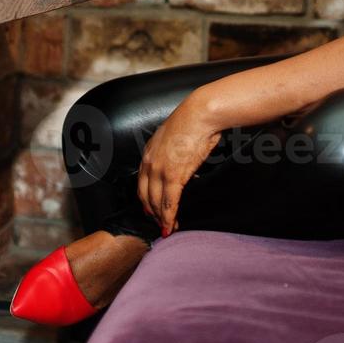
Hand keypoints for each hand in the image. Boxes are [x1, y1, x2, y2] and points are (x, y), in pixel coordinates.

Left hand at [138, 89, 224, 236]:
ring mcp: (160, 169)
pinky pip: (169, 202)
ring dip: (161, 218)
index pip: (142, 183)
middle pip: (145, 196)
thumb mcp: (175, 137)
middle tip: (160, 224)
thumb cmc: (194, 122)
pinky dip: (169, 217)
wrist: (201, 114)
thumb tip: (180, 164)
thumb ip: (172, 153)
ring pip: (156, 202)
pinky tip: (171, 225)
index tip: (151, 209)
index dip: (146, 199)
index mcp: (149, 152)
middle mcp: (149, 162)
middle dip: (152, 213)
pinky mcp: (173, 175)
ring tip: (168, 228)